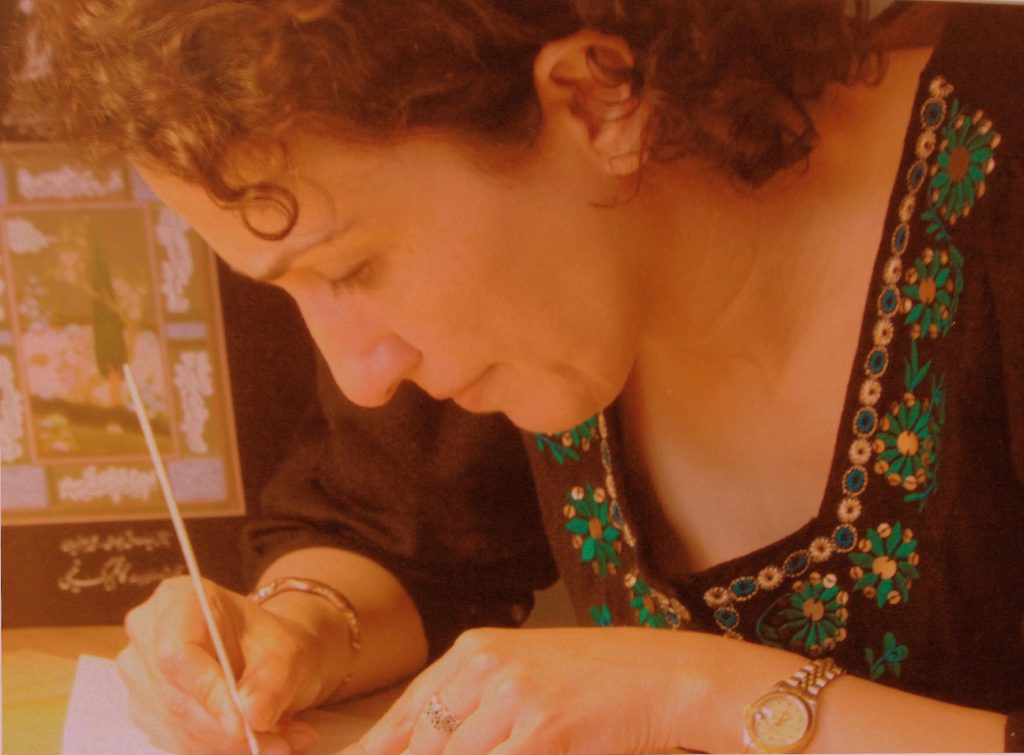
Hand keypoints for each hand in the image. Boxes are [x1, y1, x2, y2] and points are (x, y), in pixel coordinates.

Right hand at [117, 576, 336, 753]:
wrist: (266, 657)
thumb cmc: (271, 644)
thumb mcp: (286, 652)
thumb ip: (272, 681)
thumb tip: (252, 715)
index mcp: (177, 600)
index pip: (177, 651)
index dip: (208, 691)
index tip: (244, 723)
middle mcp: (146, 635)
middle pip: (176, 697)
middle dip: (229, 730)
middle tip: (282, 744)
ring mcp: (139, 676)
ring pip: (177, 727)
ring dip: (230, 746)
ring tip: (283, 741)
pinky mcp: (146, 711)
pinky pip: (177, 742)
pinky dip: (220, 750)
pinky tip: (258, 743)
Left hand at [342, 627, 696, 754]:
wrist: (661, 676)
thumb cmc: (595, 680)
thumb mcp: (525, 677)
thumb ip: (475, 705)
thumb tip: (429, 744)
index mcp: (476, 649)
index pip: (410, 710)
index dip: (380, 747)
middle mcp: (485, 666)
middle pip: (423, 741)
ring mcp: (512, 696)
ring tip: (499, 750)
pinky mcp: (541, 729)